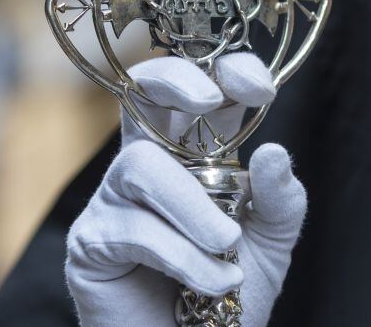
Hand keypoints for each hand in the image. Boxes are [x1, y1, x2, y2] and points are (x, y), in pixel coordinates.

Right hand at [65, 52, 306, 325]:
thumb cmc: (225, 299)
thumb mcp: (269, 245)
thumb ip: (280, 201)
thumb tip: (274, 151)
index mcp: (191, 156)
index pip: (197, 94)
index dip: (222, 72)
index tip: (260, 88)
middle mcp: (147, 166)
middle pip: (142, 94)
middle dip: (175, 80)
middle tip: (211, 98)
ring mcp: (113, 201)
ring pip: (142, 166)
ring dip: (194, 208)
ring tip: (227, 251)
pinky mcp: (90, 243)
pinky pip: (133, 228)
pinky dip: (181, 256)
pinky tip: (208, 284)